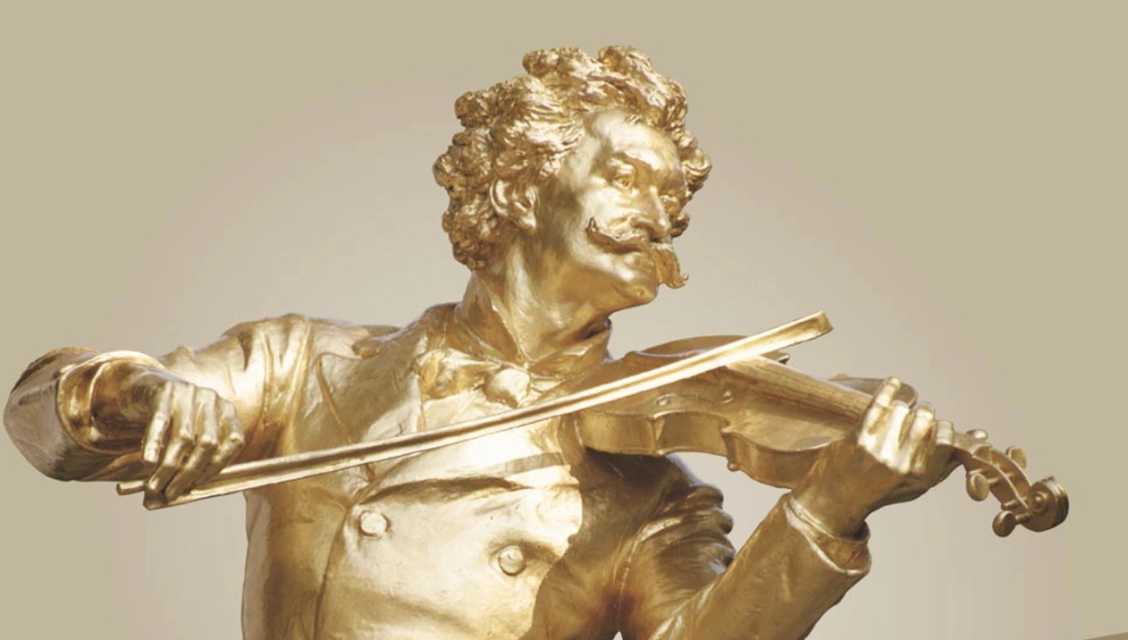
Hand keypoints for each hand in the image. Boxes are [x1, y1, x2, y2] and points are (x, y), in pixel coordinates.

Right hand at [113, 369, 244, 502]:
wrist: (144, 386)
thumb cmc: (172, 419)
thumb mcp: (191, 433)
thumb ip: (195, 456)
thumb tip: (184, 493)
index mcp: (226, 411)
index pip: (234, 442)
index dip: (217, 466)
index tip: (197, 485)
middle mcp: (211, 400)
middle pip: (208, 443)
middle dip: (189, 473)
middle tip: (170, 492)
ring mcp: (189, 392)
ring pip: (184, 437)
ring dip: (169, 466)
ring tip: (154, 485)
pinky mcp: (164, 390)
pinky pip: (160, 422)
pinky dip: (154, 445)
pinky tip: (148, 462)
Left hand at [791, 377, 958, 536]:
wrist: (839, 498)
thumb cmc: (885, 488)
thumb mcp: (921, 482)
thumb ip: (950, 458)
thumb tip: (982, 435)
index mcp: (921, 477)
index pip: (946, 438)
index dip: (943, 428)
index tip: (938, 426)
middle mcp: (902, 465)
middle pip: (925, 418)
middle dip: (924, 413)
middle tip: (918, 417)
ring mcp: (879, 451)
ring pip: (903, 408)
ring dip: (902, 407)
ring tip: (896, 418)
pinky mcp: (858, 438)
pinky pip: (879, 404)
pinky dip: (888, 388)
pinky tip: (894, 382)